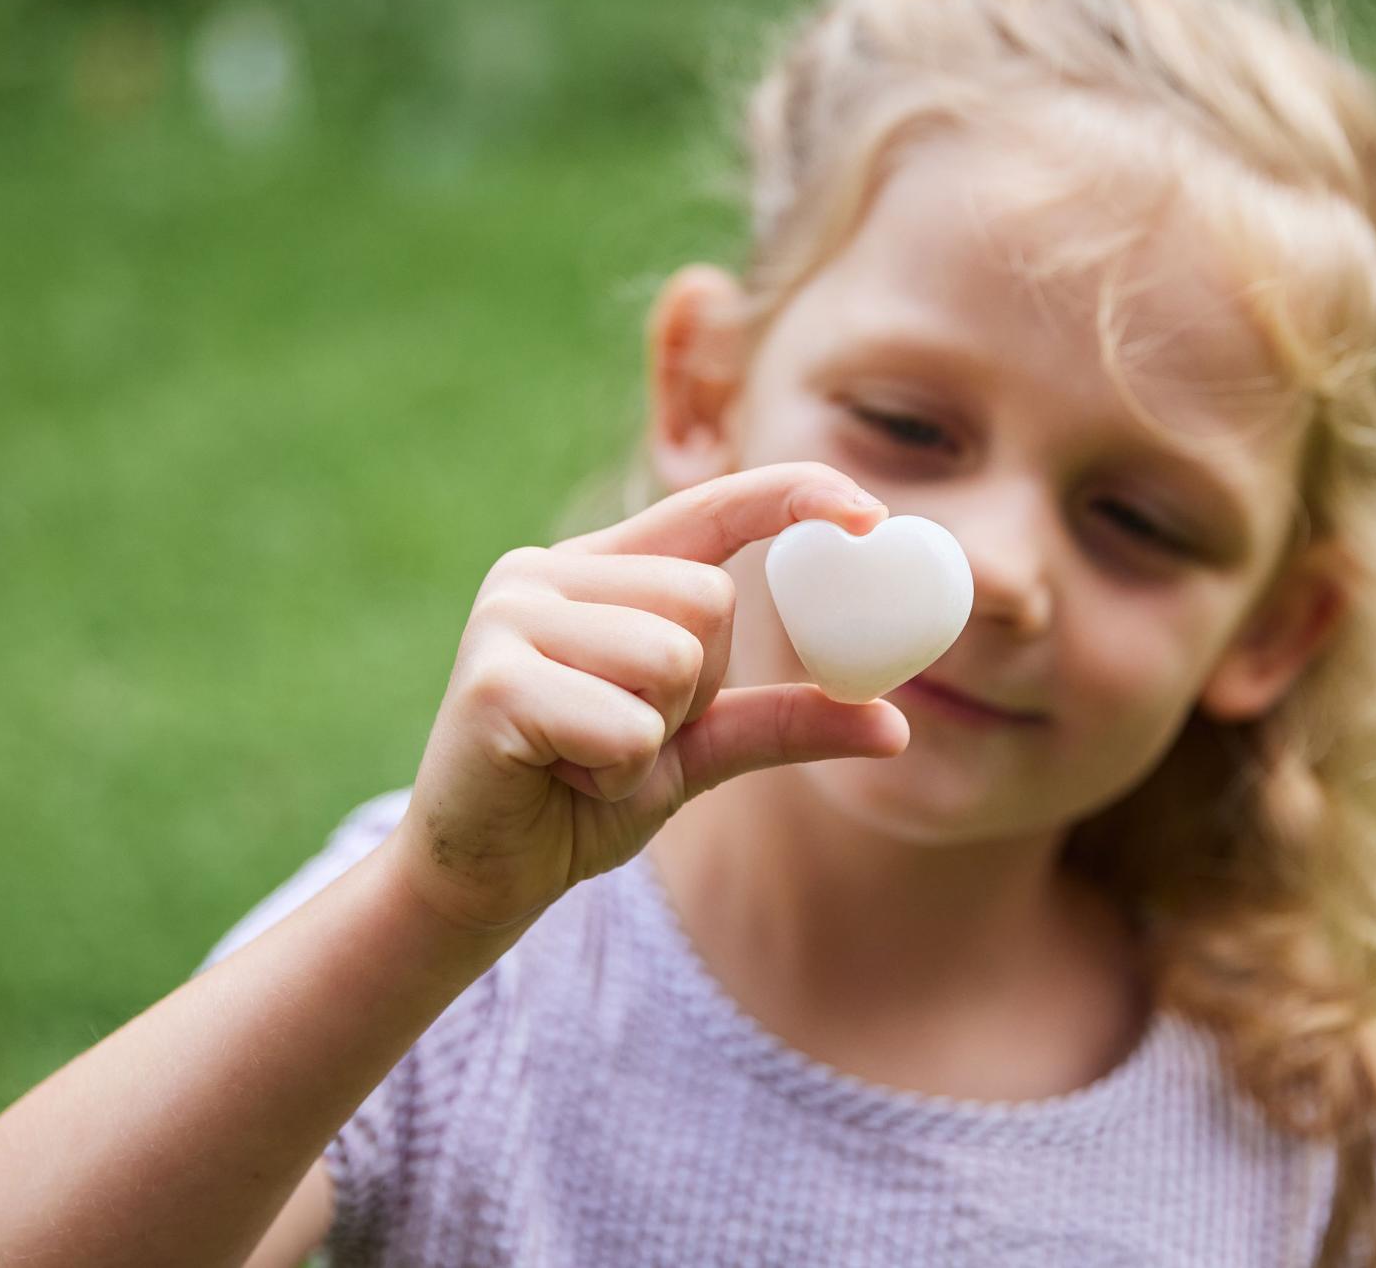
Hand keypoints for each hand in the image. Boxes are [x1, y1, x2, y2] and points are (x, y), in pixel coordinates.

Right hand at [389, 462, 910, 934]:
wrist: (479, 878)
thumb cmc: (581, 797)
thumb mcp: (698, 752)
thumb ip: (783, 721)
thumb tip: (897, 724)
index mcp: (599, 568)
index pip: (711, 506)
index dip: (794, 497)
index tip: (871, 515)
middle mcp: (547, 571)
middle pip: (710, 600)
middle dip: (696, 691)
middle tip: (626, 734)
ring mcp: (510, 615)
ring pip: (673, 659)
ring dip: (653, 737)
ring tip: (587, 756)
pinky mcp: (492, 679)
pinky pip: (625, 724)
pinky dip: (615, 771)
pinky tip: (559, 776)